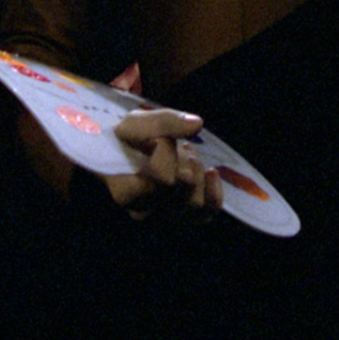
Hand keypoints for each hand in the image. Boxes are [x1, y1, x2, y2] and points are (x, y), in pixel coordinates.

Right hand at [104, 109, 222, 219]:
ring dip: (197, 172)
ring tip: (186, 158)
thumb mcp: (135, 123)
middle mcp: (144, 211)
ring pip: (196, 202)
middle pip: (181, 188)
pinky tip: (210, 173)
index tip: (158, 139)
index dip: (166, 151)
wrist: (127, 156)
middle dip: (184, 159)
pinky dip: (213, 191)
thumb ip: (163, 122)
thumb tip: (197, 124)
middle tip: (175, 146)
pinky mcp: (183, 217)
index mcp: (125, 192)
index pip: (161, 178)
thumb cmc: (126, 140)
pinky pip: (208, 211)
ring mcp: (164, 217)